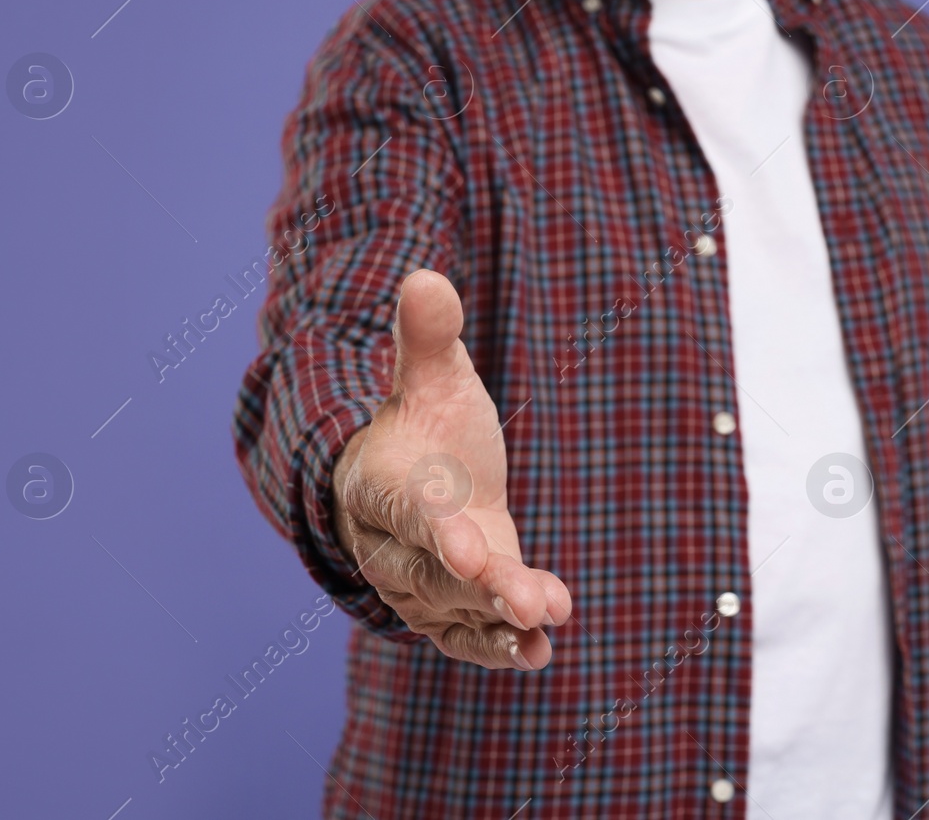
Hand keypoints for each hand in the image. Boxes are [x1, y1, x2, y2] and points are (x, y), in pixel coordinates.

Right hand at [331, 269, 571, 669]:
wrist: (409, 477)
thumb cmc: (421, 425)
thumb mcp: (430, 375)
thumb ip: (426, 336)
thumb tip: (426, 277)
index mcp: (383, 482)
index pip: (409, 508)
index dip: (436, 528)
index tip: (467, 545)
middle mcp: (393, 543)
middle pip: (433, 571)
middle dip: (481, 586)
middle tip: (529, 599)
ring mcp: (421, 583)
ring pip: (454, 611)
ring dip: (498, 621)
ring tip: (546, 624)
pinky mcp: (452, 608)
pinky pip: (469, 635)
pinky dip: (501, 647)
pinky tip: (541, 652)